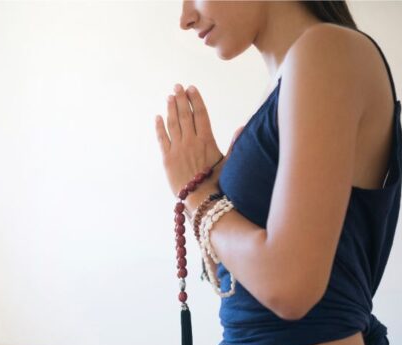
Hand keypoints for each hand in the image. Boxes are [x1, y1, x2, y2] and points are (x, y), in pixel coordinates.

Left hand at [155, 83, 244, 197]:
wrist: (201, 200)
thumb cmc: (218, 184)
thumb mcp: (229, 162)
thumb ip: (235, 143)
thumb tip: (243, 127)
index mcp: (207, 140)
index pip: (201, 114)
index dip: (196, 99)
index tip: (191, 88)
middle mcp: (191, 141)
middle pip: (185, 115)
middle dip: (181, 99)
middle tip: (177, 86)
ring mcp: (178, 149)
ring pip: (173, 123)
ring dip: (171, 108)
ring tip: (170, 96)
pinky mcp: (167, 159)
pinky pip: (162, 138)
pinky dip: (159, 126)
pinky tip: (158, 116)